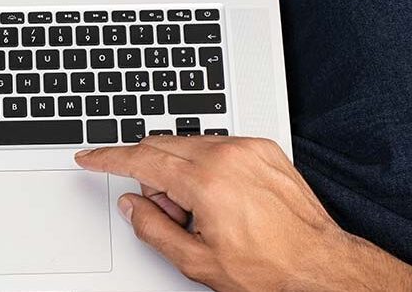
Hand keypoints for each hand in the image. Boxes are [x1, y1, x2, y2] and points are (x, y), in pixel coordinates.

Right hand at [75, 136, 411, 291]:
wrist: (322, 266)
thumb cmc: (269, 268)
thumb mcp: (197, 262)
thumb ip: (153, 229)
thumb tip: (132, 205)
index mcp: (205, 182)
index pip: (140, 160)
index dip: (107, 159)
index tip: (89, 157)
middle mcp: (226, 155)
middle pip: (161, 146)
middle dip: (149, 174)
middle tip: (165, 212)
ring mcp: (247, 148)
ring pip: (188, 143)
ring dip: (178, 169)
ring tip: (199, 210)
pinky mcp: (264, 148)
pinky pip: (217, 144)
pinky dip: (205, 164)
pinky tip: (220, 197)